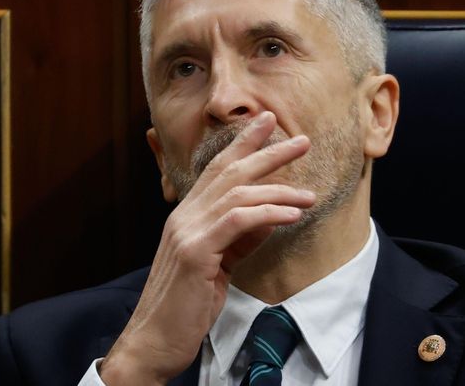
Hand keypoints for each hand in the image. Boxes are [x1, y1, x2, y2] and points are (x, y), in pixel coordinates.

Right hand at [99, 111, 314, 384]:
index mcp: (187, 216)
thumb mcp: (219, 265)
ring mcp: (187, 232)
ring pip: (238, 194)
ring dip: (280, 191)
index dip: (244, 143)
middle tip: (301, 140)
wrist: (154, 340)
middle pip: (230, 171)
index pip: (217, 169)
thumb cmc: (187, 305)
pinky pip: (238, 221)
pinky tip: (292, 216)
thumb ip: (241, 238)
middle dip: (268, 151)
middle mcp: (184, 216)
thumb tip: (271, 217)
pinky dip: (268, 214)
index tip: (268, 123)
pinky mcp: (195, 252)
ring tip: (309, 197)